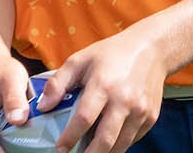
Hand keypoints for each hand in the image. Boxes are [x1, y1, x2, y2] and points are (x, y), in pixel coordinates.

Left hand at [42, 27, 167, 152]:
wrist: (150, 49)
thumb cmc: (111, 54)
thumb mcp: (80, 60)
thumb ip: (58, 83)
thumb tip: (42, 107)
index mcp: (103, 85)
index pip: (84, 119)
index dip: (70, 138)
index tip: (59, 150)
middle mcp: (124, 101)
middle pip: (105, 140)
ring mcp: (140, 111)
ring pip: (120, 146)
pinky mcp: (151, 118)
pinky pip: (132, 140)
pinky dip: (118, 146)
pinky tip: (106, 142)